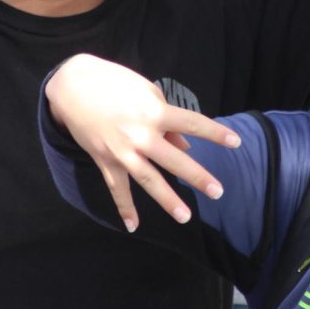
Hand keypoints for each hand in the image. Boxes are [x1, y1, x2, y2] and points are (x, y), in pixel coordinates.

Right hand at [45, 55, 239, 231]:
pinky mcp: (105, 160)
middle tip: (218, 191)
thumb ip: (167, 119)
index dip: (215, 133)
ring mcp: (122, 151)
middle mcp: (140, 134)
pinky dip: (124, 208)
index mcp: (154, 112)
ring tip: (186, 216)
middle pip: (175, 160)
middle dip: (197, 176)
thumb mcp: (146, 91)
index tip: (236, 142)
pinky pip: (117, 188)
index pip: (192, 123)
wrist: (73, 85)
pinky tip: (133, 226)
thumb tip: (184, 146)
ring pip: (149, 180)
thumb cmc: (115, 82)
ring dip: (168, 200)